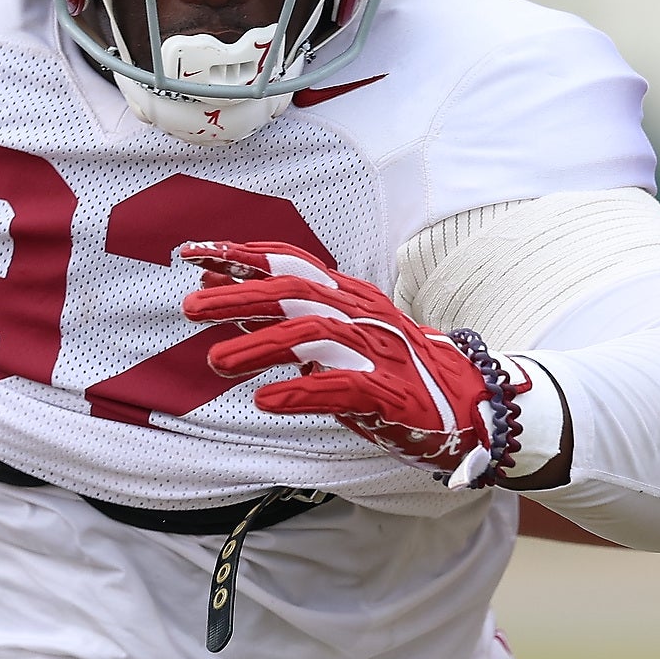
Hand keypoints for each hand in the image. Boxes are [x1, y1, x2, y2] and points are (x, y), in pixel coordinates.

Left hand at [180, 241, 541, 484]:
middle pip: (295, 293)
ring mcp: (376, 353)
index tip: (192, 254)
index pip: (290, 264)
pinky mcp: (388, 394)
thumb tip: (218, 286)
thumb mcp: (332, 335)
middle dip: (240, 297)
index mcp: (347, 297)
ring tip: (217, 363)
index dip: (240, 256)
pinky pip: (341, 389)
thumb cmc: (392, 370)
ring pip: (314, 336)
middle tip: (189, 307)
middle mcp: (360, 316)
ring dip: (261, 347)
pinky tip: (266, 400)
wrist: (470, 404)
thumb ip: (279, 315)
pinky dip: (301, 392)